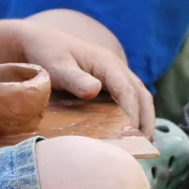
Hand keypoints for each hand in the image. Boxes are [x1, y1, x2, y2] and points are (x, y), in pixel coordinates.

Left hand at [14, 22, 154, 138]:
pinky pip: (130, 98)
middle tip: (146, 146)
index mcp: (106, 63)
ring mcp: (116, 74)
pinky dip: (137, 115)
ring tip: (145, 144)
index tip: (131, 135)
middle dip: (147, 120)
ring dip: (146, 119)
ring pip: (140, 96)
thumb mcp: (57, 67)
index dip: (132, 114)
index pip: (127, 90)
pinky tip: (132, 133)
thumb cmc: (47, 55)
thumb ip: (75, 79)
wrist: (41, 43)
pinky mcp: (111, 82)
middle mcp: (116, 68)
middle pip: (141, 94)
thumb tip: (95, 90)